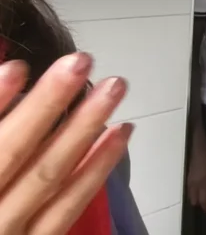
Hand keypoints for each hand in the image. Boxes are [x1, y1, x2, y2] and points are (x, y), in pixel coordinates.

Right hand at [0, 53, 132, 234]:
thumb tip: (12, 75)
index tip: (18, 67)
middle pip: (12, 152)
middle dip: (46, 105)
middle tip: (79, 62)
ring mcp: (10, 230)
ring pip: (49, 176)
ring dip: (84, 127)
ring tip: (113, 87)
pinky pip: (70, 205)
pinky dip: (97, 166)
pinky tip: (120, 132)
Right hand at [186, 139, 205, 213]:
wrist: (198, 149)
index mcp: (203, 183)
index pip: (203, 200)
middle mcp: (194, 185)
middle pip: (194, 201)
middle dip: (200, 204)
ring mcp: (189, 181)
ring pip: (190, 196)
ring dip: (196, 198)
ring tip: (204, 196)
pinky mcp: (187, 178)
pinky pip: (189, 190)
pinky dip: (193, 193)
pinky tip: (200, 189)